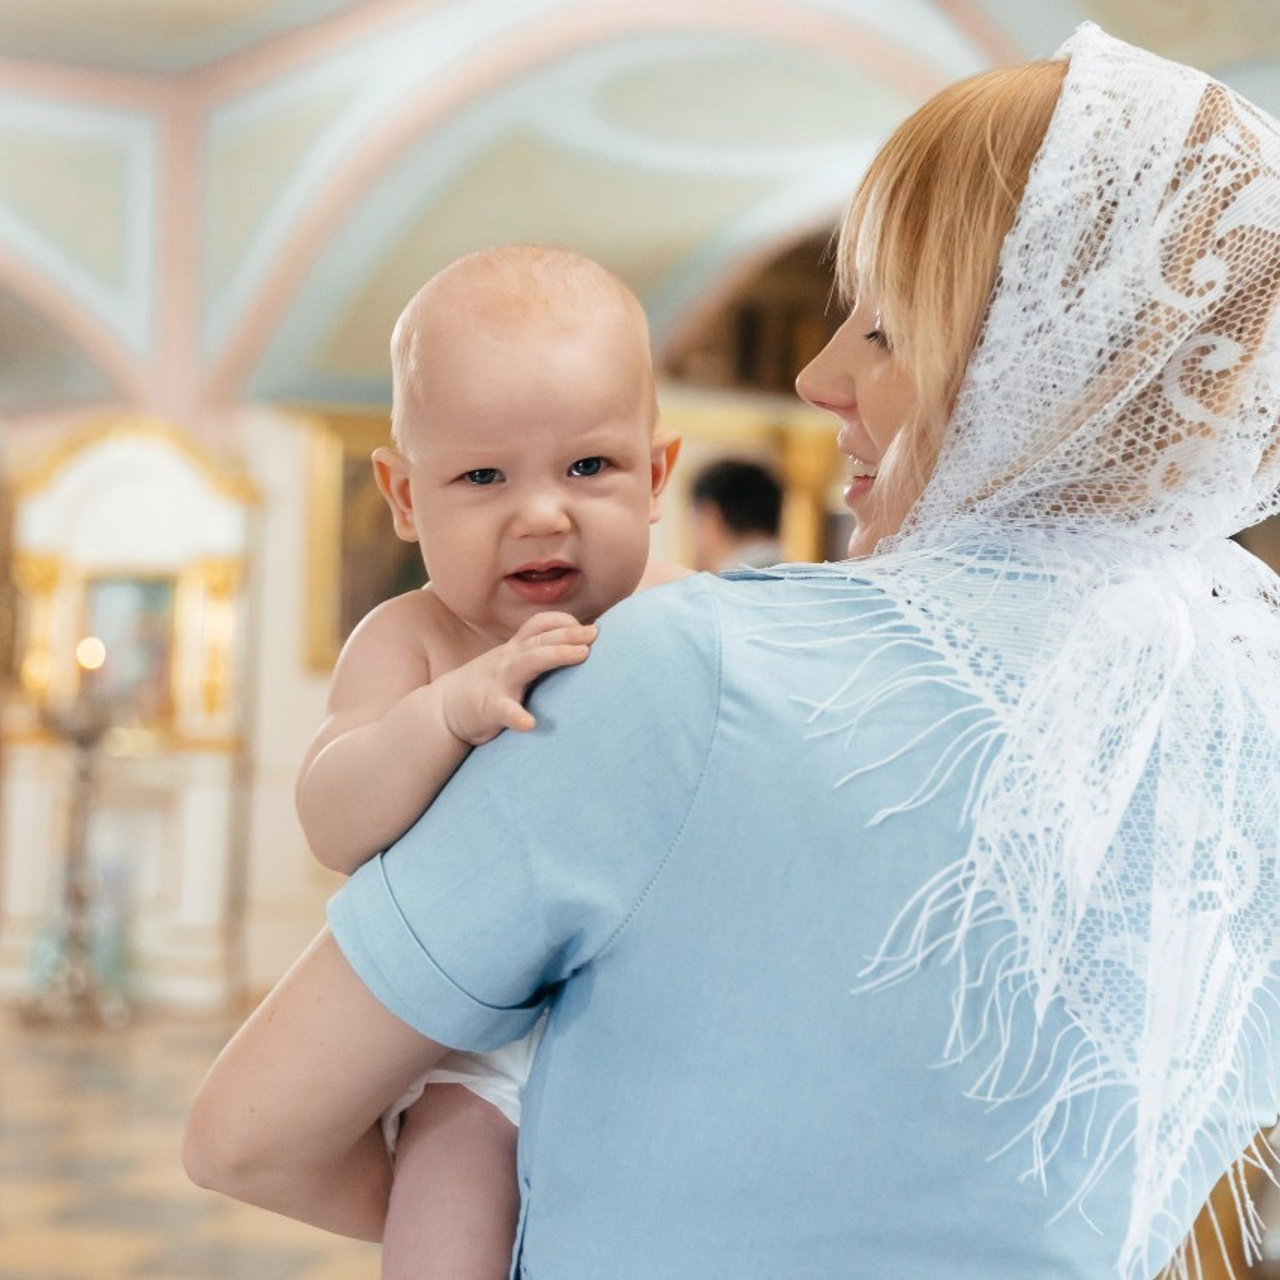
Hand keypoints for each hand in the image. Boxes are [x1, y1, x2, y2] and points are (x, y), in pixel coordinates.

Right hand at [438, 612, 596, 744]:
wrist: (443, 710)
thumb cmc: (487, 686)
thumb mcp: (511, 663)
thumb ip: (536, 654)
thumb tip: (577, 650)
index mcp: (514, 650)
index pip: (539, 625)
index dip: (564, 622)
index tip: (589, 628)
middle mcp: (508, 660)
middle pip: (540, 639)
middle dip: (569, 633)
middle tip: (595, 634)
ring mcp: (498, 682)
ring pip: (528, 663)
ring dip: (555, 655)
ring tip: (581, 655)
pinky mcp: (488, 708)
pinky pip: (504, 710)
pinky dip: (517, 716)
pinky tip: (531, 724)